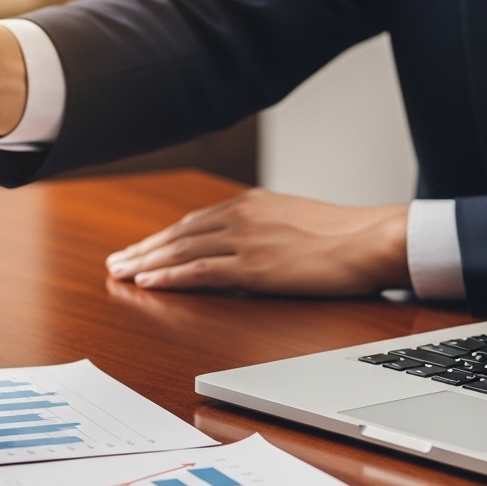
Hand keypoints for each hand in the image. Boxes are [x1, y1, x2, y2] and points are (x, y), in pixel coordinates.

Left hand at [105, 189, 411, 295]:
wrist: (371, 239)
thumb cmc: (345, 236)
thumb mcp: (297, 221)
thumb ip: (267, 229)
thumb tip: (250, 249)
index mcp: (252, 203)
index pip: (194, 222)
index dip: (163, 237)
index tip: (141, 248)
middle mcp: (242, 216)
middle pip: (179, 234)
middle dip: (143, 249)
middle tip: (115, 261)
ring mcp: (246, 240)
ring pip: (182, 251)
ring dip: (146, 262)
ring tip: (120, 273)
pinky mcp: (254, 266)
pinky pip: (200, 271)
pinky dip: (170, 276)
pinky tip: (147, 282)